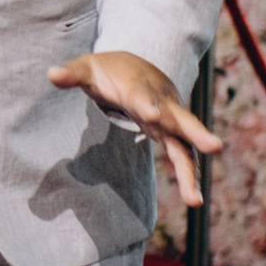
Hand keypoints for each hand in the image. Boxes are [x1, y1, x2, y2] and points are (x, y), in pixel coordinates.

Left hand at [46, 48, 222, 206]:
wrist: (138, 65)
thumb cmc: (109, 70)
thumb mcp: (88, 68)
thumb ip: (72, 74)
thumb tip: (51, 74)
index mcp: (139, 87)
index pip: (142, 96)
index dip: (146, 104)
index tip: (152, 115)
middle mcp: (161, 103)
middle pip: (180, 118)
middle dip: (195, 132)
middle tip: (214, 146)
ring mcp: (170, 120)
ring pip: (186, 144)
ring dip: (191, 170)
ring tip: (195, 200)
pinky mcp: (171, 133)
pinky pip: (183, 155)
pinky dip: (188, 175)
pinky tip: (194, 200)